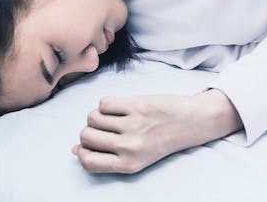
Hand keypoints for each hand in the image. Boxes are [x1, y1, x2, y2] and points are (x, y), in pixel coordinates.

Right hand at [72, 90, 241, 173]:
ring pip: (93, 117)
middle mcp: (130, 147)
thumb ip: (107, 155)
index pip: (88, 162)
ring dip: (98, 115)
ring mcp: (133, 126)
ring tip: (115, 117)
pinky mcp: (136, 106)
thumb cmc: (162, 139)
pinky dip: (108, 103)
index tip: (87, 144)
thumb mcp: (136, 156)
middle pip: (86, 136)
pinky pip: (104, 103)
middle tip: (104, 128)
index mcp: (129, 165)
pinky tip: (122, 107)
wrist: (192, 122)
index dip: (82, 151)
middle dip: (89, 130)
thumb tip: (74, 150)